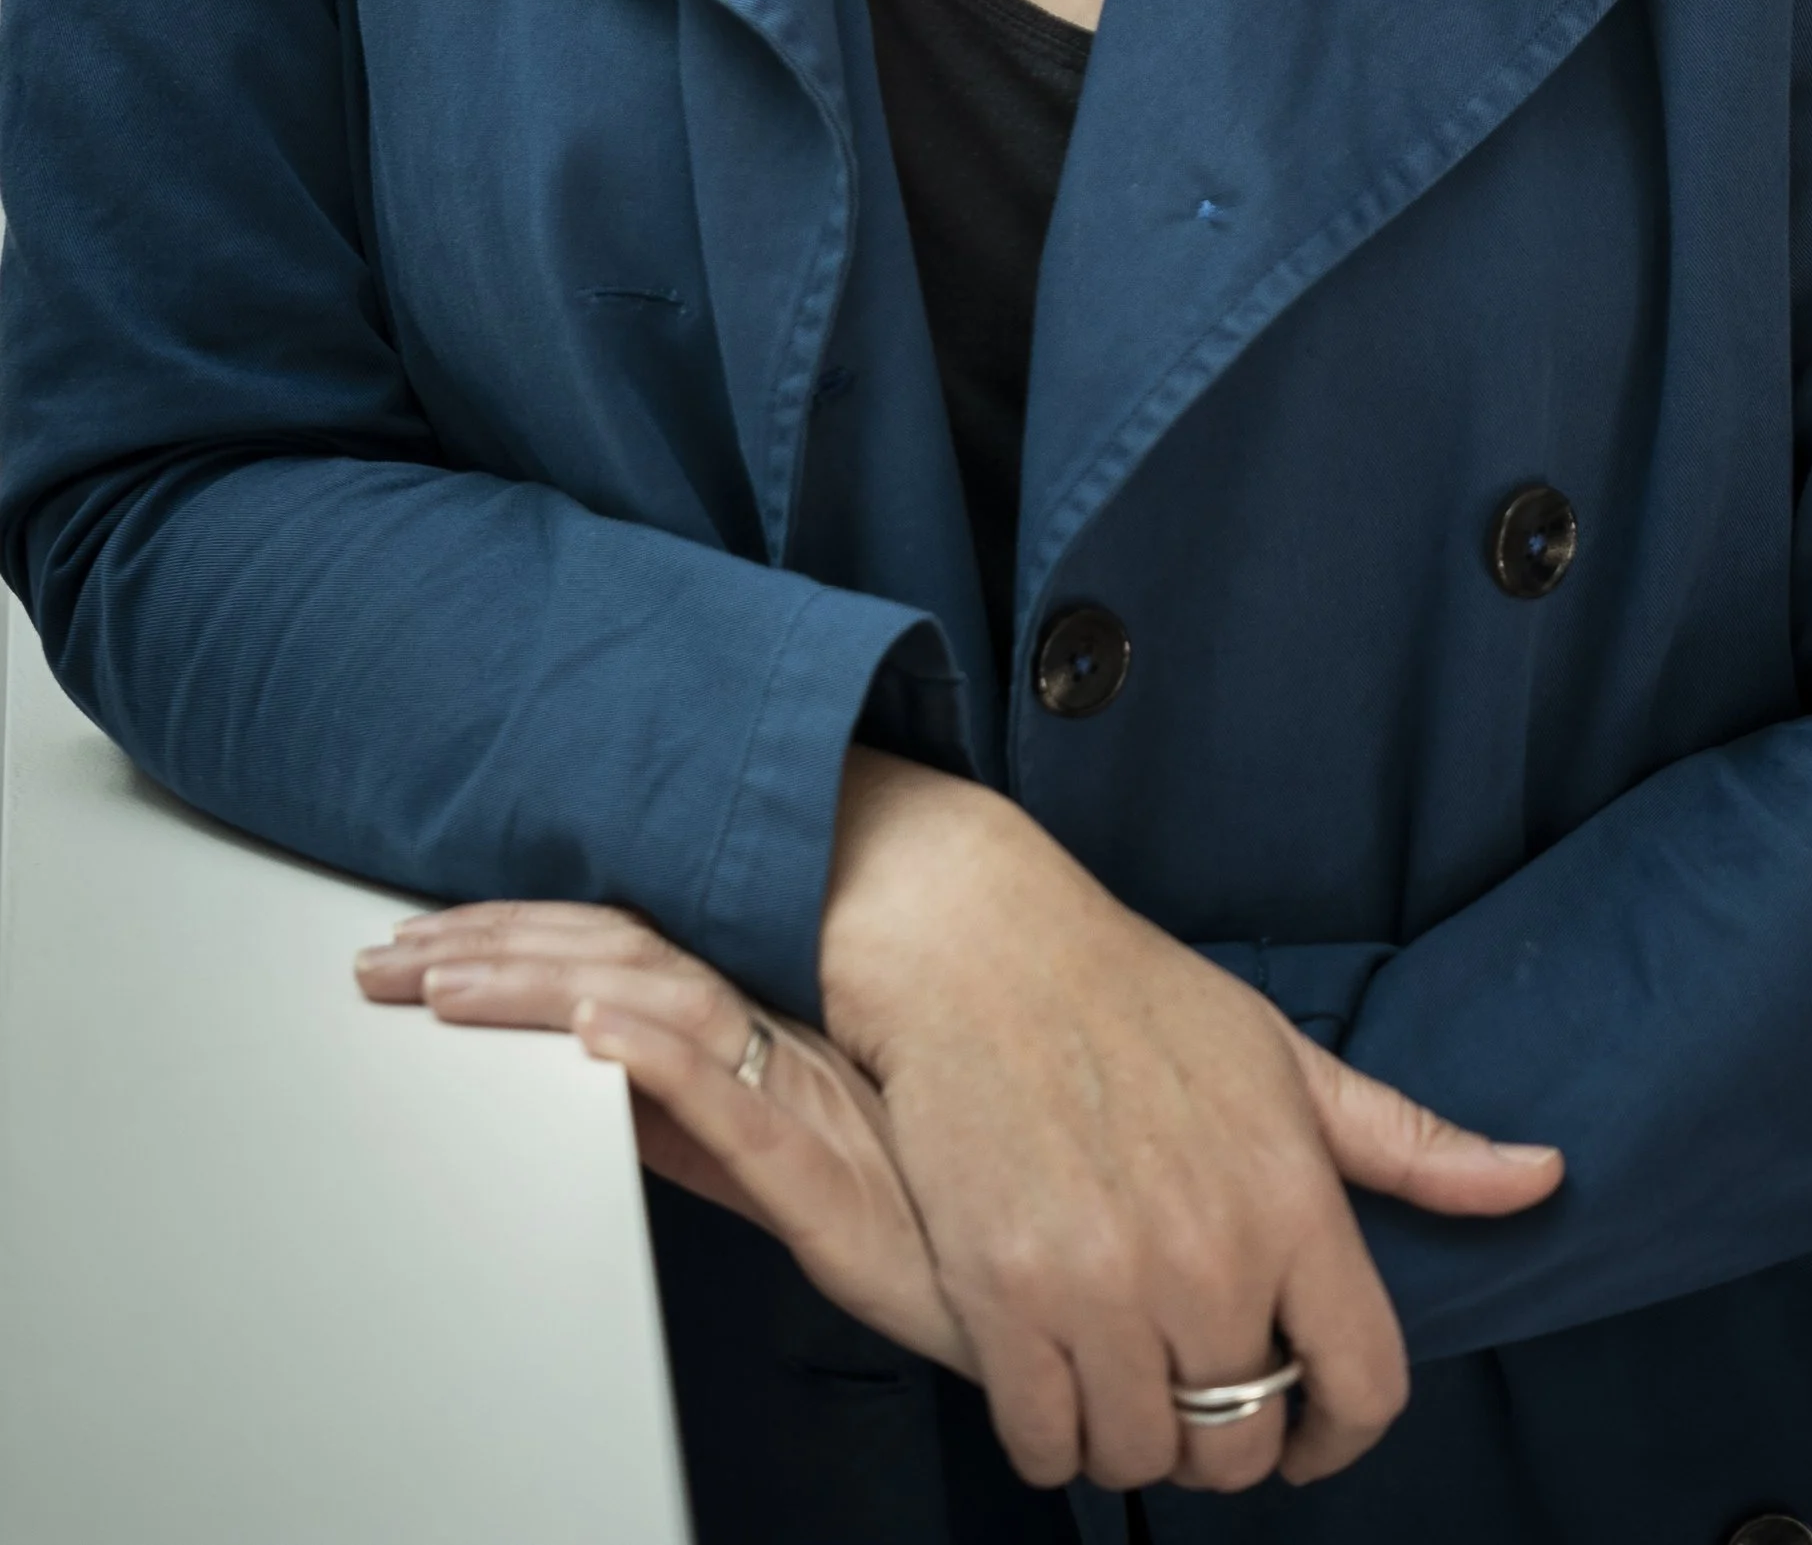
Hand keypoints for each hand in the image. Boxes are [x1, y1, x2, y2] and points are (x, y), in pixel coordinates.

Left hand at [354, 902, 973, 1376]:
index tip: (423, 937)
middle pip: (621, 959)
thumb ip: (680, 1121)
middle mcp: (778, 1039)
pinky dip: (661, 1054)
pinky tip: (595, 1033)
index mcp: (762, 1028)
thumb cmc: (907, 1219)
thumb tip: (586, 1076)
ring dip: (545, 983)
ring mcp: (799, 1096)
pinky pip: (736, 1099)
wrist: (1020, 1284)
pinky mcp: (819, 1171)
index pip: (621, 949)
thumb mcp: (766, 1167)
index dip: (519, 933)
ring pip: (662, 1004)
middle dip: (493, 948)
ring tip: (448, 980)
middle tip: (387, 953)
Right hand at [817, 752, 1562, 1499]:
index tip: (1312, 1433)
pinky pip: (1043, 1444)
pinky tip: (1053, 1378)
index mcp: (1293, 1201)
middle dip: (1228, 1437)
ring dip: (1135, 1436)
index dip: (1344, 1436)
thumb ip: (1413, 1144)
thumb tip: (1542, 1177)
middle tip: (1194, 1384)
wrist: (981, 950)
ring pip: (1142, 1457)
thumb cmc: (1141, 999)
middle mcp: (1209, 1258)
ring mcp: (1102, 1286)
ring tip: (1122, 1374)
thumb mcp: (1290, 1061)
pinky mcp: (1002, 1300)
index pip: (1365, 1386)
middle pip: (1244, 1447)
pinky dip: (1051, 1435)